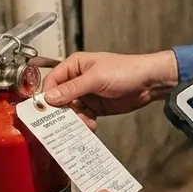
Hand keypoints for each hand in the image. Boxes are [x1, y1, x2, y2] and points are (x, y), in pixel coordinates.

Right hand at [42, 51, 178, 126]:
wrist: (149, 82)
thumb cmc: (125, 70)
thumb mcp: (96, 78)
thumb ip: (72, 88)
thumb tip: (49, 97)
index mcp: (74, 66)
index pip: (52, 81)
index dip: (46, 96)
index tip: (44, 110)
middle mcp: (77, 80)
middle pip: (59, 99)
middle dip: (61, 111)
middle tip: (63, 123)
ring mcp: (86, 94)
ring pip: (70, 111)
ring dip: (75, 119)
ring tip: (83, 123)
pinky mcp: (95, 107)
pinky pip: (83, 117)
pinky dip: (84, 123)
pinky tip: (91, 125)